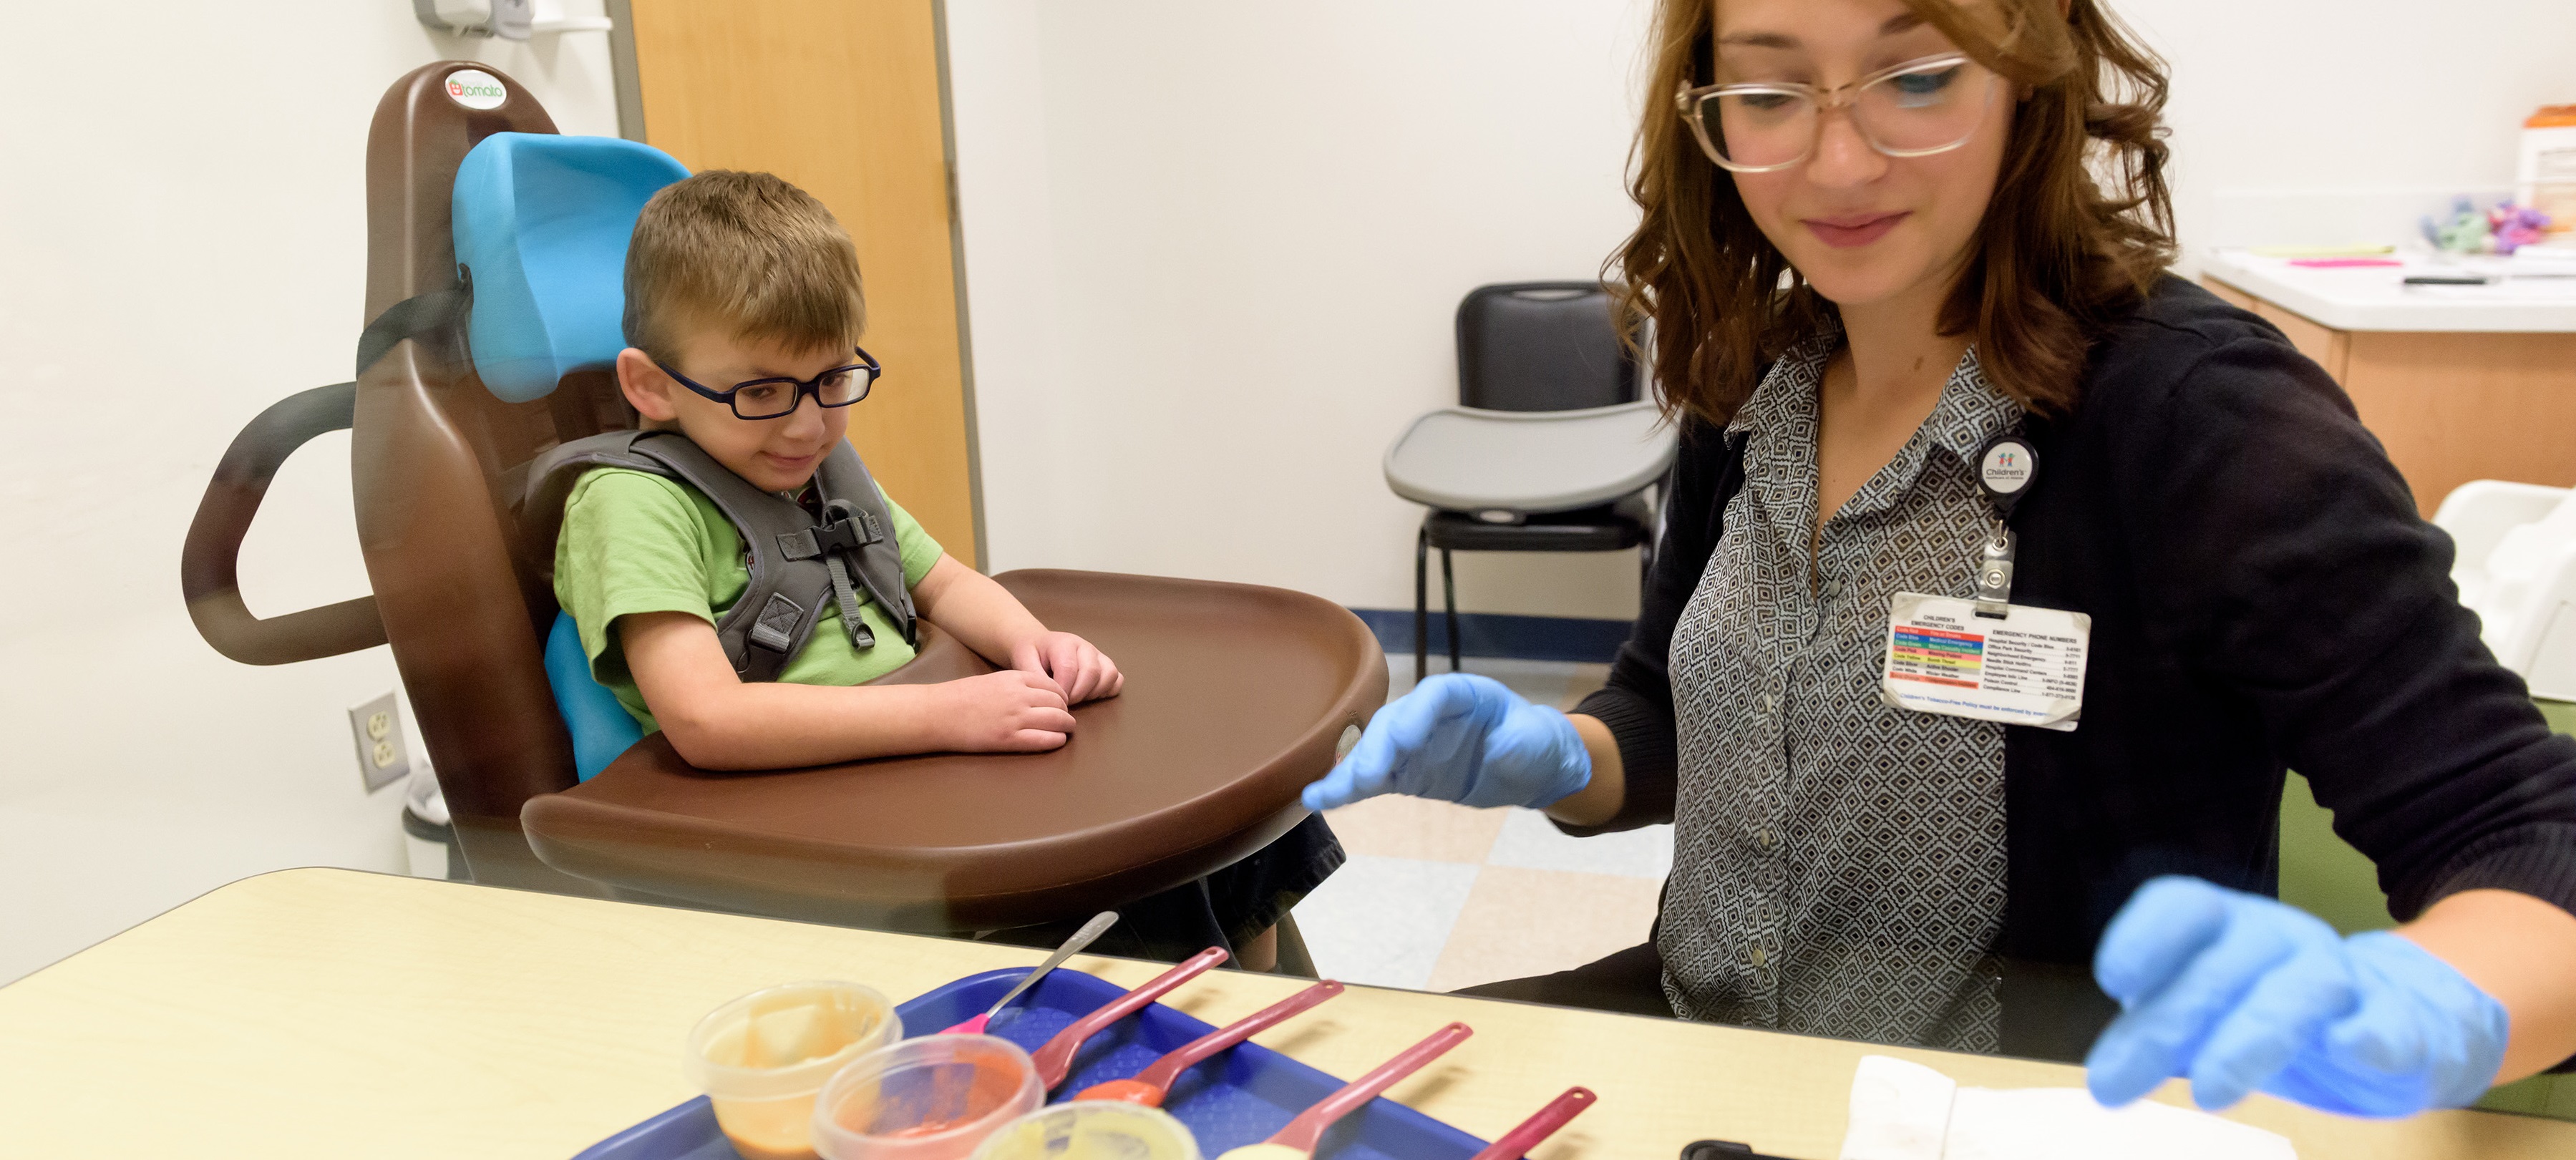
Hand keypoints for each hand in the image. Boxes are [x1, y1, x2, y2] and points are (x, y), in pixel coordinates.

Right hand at [935, 670, 1075, 751]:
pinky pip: (1045, 740)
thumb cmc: (961, 697)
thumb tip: (1038, 695)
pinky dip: (1056, 740)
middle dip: (1066, 712)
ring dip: (1066, 726)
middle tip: (1065, 719)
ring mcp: (1016, 718)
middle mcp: (1020, 696)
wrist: (938, 713)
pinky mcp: (1009, 739)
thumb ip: (1016, 685)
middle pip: (1059, 703)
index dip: (1061, 696)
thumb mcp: (993, 681)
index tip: (1061, 704)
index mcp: (1015, 678)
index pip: (1052, 685)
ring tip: (1065, 730)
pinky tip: (1057, 741)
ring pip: (1058, 720)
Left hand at [1009, 631, 1123, 703]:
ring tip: (1077, 698)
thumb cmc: (1032, 653)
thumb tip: (1050, 693)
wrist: (1039, 644)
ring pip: (1109, 675)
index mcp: (1064, 643)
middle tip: (1065, 703)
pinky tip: (1090, 695)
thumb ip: (1034, 675)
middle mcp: (1085, 647)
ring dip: (1094, 693)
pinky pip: (1117, 679)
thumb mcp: (1024, 660)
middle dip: (1078, 694)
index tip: (1053, 699)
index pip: (1069, 668)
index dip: (1063, 690)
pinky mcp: (1106, 665)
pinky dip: (1107, 691)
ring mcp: (1098, 655)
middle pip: (1092, 672)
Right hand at [1299, 673, 1588, 810]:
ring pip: (1375, 753)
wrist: (1530, 765)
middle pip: (1394, 723)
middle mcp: (1428, 714)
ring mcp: (1412, 743)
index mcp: (1462, 694)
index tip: (1404, 740)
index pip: (1434, 696)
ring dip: (1350, 773)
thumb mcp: (1535, 740)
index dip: (1416, 715)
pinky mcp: (1405, 772)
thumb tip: (1496, 751)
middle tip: (1364, 778)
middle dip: (1376, 750)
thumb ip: (1517, 744)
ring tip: (1320, 794)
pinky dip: (1349, 790)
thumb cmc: (1533, 741)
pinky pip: (1374, 779)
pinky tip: (1320, 801)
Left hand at [2085, 876, 2508, 1117]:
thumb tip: (2106, 1077)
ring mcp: (2345, 979)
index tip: (2113, 982)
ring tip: (2208, 1090)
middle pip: (2221, 967)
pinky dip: (2372, 1034)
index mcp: (2229, 927)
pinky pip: (2390, 1023)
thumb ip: (2158, 1033)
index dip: (2145, 936)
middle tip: (2115, 1085)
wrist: (2405, 1021)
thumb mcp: (2208, 1018)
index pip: (2183, 906)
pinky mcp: (2401, 1025)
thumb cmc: (2274, 1014)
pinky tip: (2349, 1047)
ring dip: (2251, 1038)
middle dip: (2167, 1024)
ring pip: (2299, 993)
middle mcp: (2283, 940)